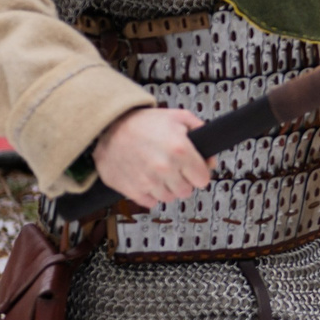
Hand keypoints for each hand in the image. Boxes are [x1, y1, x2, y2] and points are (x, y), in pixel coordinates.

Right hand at [92, 108, 211, 207]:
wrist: (109, 126)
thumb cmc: (143, 122)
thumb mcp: (177, 117)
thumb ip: (200, 132)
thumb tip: (210, 158)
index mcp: (180, 150)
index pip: (203, 179)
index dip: (199, 173)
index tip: (193, 169)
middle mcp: (165, 168)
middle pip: (187, 191)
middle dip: (183, 180)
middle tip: (173, 168)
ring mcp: (148, 181)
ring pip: (169, 197)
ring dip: (166, 187)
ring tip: (157, 171)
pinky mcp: (133, 190)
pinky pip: (151, 202)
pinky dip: (149, 193)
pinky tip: (145, 177)